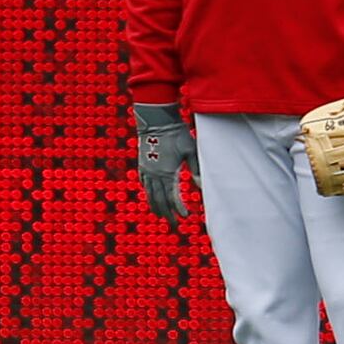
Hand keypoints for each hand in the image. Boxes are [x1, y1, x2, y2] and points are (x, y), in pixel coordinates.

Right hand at [136, 103, 197, 221]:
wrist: (156, 120)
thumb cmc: (176, 133)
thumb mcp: (190, 150)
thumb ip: (196, 169)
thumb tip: (201, 186)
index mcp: (166, 173)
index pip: (172, 198)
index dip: (178, 208)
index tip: (186, 216)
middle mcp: (154, 175)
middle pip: (159, 200)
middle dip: (167, 213)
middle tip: (174, 223)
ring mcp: (146, 170)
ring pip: (150, 194)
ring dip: (156, 207)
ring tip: (162, 215)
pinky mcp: (142, 164)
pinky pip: (143, 184)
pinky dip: (148, 194)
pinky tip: (150, 197)